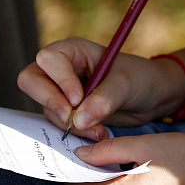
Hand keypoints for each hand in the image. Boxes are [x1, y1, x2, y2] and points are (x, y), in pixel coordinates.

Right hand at [16, 37, 184, 138]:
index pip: (48, 59)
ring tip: (99, 130)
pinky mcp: (67, 112)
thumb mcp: (127, 84)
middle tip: (73, 118)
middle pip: (32, 80)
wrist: (153, 97)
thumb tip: (79, 119)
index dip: (60, 80)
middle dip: (51, 102)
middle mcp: (62, 69)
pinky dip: (73, 132)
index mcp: (73, 50)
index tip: (79, 98)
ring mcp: (61, 91)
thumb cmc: (141, 79)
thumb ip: (104, 99)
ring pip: (45, 107)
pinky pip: (56, 123)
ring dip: (68, 123)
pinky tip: (97, 134)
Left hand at [71, 131, 184, 184]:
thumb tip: (78, 152)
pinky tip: (108, 160)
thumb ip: (108, 150)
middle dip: (78, 171)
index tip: (53, 150)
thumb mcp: (144, 144)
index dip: (66, 168)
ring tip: (83, 148)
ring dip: (93, 175)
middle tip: (64, 146)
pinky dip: (110, 179)